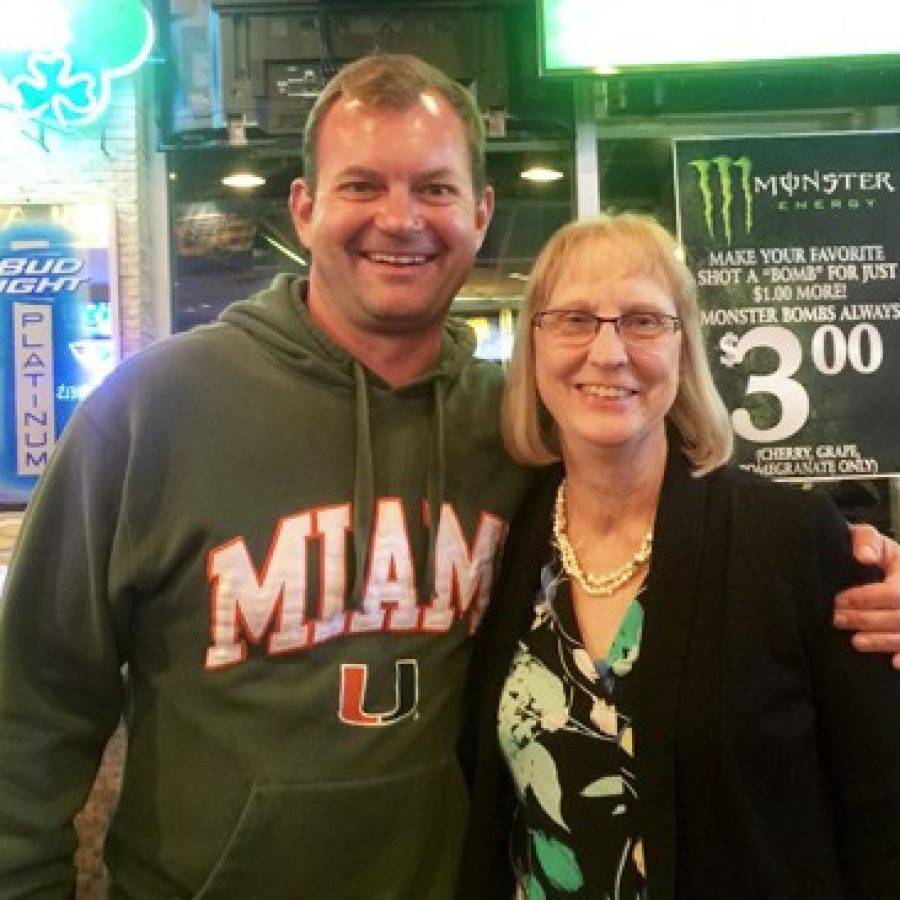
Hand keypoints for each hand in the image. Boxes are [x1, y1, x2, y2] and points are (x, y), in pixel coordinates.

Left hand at [834, 524, 899, 667]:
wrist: (877, 562)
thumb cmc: (872, 551)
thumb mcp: (869, 538)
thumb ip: (866, 541)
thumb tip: (864, 558)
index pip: (895, 593)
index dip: (867, 599)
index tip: (839, 600)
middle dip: (868, 620)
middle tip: (838, 620)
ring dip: (881, 641)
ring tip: (856, 642)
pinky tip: (893, 662)